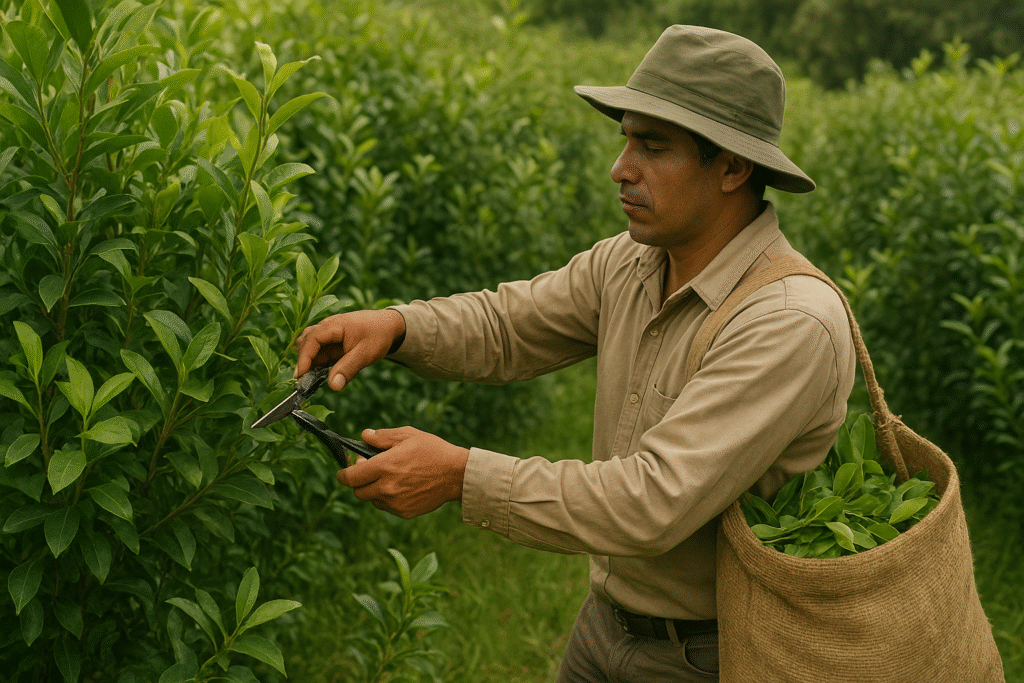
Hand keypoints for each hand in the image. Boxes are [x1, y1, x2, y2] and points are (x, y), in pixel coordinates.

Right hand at [294, 309, 405, 390]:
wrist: (389, 326)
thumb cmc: (379, 335)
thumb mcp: (366, 353)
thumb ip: (349, 368)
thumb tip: (333, 386)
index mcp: (335, 325)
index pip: (312, 338)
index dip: (304, 357)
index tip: (300, 375)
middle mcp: (328, 327)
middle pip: (305, 341)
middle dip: (303, 360)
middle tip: (304, 382)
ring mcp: (329, 335)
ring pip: (310, 348)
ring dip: (309, 363)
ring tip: (311, 381)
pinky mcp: (332, 343)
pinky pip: (319, 353)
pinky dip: (317, 364)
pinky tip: (321, 376)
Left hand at [337, 427, 468, 518]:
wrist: (456, 474)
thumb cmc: (433, 451)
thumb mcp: (408, 435)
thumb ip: (382, 437)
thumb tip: (364, 436)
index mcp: (384, 467)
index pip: (350, 477)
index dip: (343, 474)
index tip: (344, 471)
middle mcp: (386, 488)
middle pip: (357, 492)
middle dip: (359, 481)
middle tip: (371, 470)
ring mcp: (395, 503)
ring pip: (372, 500)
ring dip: (374, 490)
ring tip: (390, 477)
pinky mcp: (404, 512)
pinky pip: (387, 507)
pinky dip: (388, 498)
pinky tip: (402, 487)